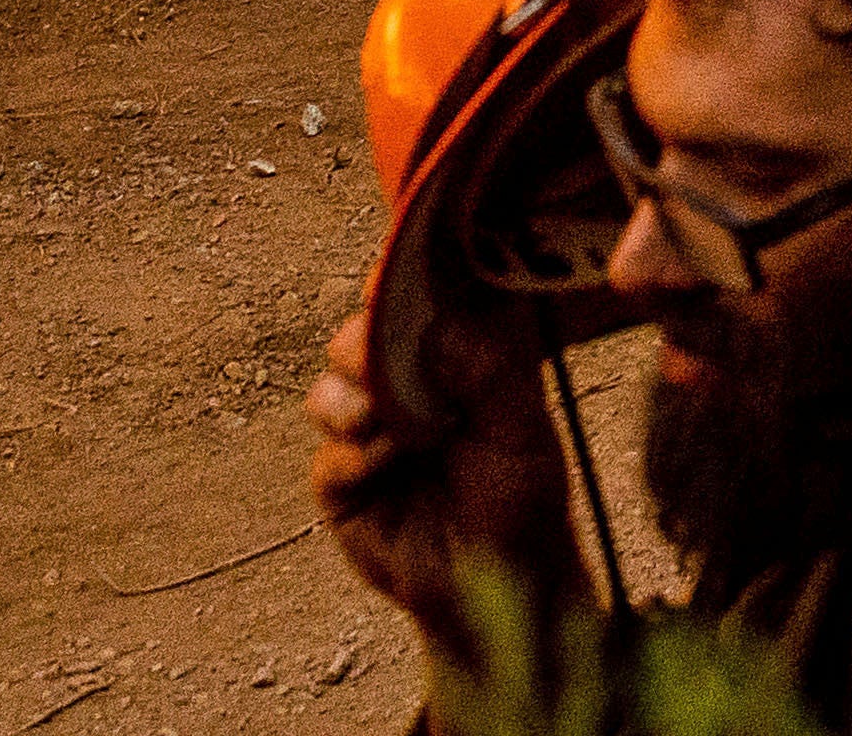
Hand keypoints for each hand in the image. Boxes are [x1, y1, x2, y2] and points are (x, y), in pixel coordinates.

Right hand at [307, 293, 575, 674]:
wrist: (493, 580)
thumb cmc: (521, 497)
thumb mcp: (522, 429)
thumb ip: (490, 371)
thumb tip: (441, 324)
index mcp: (459, 355)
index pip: (421, 299)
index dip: (401, 277)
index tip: (388, 272)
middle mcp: (408, 382)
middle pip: (360, 332)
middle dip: (363, 339)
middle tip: (376, 359)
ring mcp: (370, 426)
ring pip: (330, 385)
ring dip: (352, 400)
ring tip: (393, 430)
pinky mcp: (343, 477)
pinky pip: (328, 454)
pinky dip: (354, 459)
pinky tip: (387, 470)